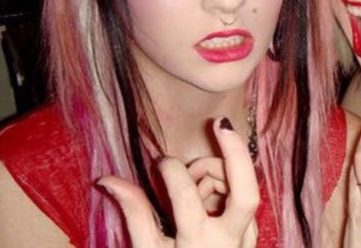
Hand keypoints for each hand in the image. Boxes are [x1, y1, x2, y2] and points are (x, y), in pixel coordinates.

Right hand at [98, 117, 258, 247]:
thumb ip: (134, 214)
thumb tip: (108, 179)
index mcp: (197, 243)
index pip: (186, 195)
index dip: (170, 169)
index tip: (159, 161)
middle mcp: (229, 240)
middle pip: (245, 190)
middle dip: (235, 152)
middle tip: (219, 125)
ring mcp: (246, 238)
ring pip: (243, 189)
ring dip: (220, 175)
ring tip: (194, 187)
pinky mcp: (252, 234)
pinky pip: (242, 198)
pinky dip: (225, 188)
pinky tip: (206, 198)